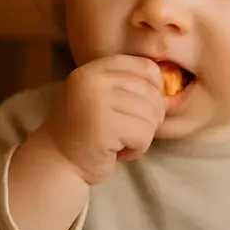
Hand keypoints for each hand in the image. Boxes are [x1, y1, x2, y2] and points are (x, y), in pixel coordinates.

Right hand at [32, 55, 164, 184]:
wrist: (56, 162)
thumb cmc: (85, 134)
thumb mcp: (103, 100)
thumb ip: (130, 90)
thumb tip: (173, 95)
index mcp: (94, 69)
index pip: (145, 66)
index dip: (155, 89)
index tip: (144, 109)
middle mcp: (94, 80)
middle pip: (151, 92)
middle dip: (150, 118)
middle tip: (130, 133)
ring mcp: (98, 101)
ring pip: (150, 115)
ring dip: (142, 136)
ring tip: (120, 143)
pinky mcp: (105, 126)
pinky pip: (144, 134)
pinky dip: (137, 149)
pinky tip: (118, 152)